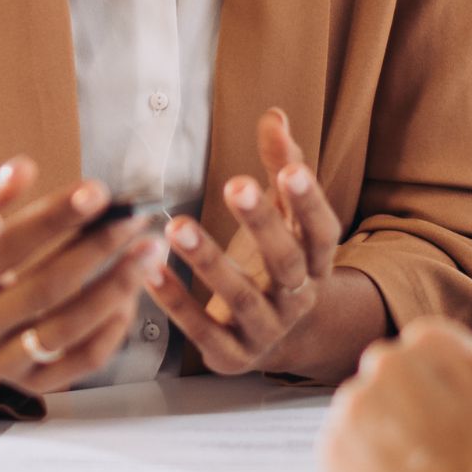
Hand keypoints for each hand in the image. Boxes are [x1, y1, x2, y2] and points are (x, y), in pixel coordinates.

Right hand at [0, 157, 167, 396]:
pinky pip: (81, 361)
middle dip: (96, 249)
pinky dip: (113, 328)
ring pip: (66, 331)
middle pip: (43, 291)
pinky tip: (133, 293)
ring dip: (116, 288)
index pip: (4, 248)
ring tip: (149, 252)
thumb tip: (21, 170)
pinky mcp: (30, 383)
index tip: (98, 191)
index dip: (53, 218)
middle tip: (135, 218)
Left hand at [149, 108, 354, 374]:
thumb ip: (281, 167)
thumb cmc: (274, 262)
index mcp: (316, 261)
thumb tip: (275, 115)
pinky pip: (203, 330)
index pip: (322, 231)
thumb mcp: (285, 217)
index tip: (291, 169)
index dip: (310, 202)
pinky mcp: (231, 356)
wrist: (276, 339)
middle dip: (261, 224)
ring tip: (177, 226)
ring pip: (242, 299)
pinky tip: (149, 270)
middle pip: (286, 263)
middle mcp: (298, 298)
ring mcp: (267, 331)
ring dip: (209, 262)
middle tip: (234, 184)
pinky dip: (176, 301)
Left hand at [320, 319, 471, 471]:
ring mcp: (352, 406)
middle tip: (434, 451)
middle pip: (388, 381)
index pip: (425, 352)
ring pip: (363, 419)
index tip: (451, 418)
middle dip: (405, 409)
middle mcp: (385, 361)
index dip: (440, 389)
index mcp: (431, 339)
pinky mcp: (331, 451)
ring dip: (381, 442)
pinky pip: (343, 458)